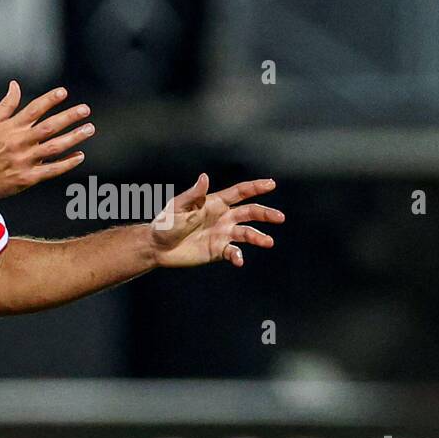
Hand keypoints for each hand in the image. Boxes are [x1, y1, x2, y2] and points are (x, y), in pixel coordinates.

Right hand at [0, 81, 92, 199]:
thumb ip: (6, 104)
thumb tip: (15, 85)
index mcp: (11, 128)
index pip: (33, 109)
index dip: (49, 100)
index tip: (63, 93)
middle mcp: (19, 142)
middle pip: (49, 126)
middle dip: (69, 117)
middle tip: (84, 110)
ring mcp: (25, 160)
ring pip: (54, 147)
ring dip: (73, 137)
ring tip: (88, 129)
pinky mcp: (28, 177)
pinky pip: (52, 169)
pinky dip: (67, 163)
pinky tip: (79, 156)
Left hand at [148, 175, 283, 267]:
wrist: (158, 247)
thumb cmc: (166, 223)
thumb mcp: (178, 207)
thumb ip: (194, 195)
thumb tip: (204, 177)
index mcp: (214, 203)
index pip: (239, 193)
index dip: (256, 187)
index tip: (272, 183)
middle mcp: (223, 217)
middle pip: (250, 212)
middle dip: (265, 213)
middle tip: (280, 217)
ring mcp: (222, 234)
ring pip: (247, 233)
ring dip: (258, 237)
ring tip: (268, 242)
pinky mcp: (218, 250)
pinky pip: (233, 252)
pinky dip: (238, 256)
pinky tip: (238, 259)